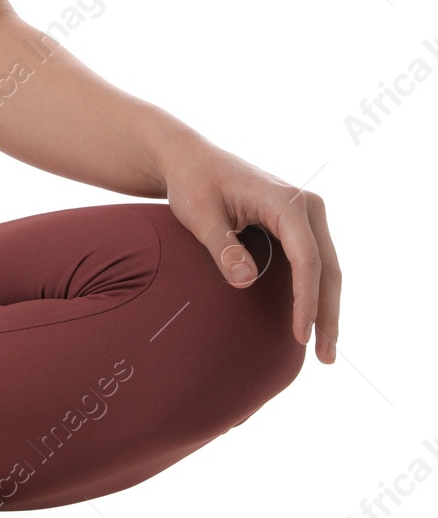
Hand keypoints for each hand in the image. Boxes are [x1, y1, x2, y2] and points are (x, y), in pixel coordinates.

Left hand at [157, 136, 340, 363]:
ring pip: (327, 268)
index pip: (306, 258)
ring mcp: (306, 214)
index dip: (305, 300)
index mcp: (286, 201)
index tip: (300, 334)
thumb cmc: (192, 184)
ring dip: (327, 308)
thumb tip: (245, 283)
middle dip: (327, 314)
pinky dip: (315, 292)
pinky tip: (311, 322)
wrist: (190, 160)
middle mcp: (306, 205)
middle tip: (324, 358)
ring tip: (324, 351)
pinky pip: (314, 262)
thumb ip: (222, 247)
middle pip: (327, 268)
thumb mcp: (200, 215)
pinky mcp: (298, 224)